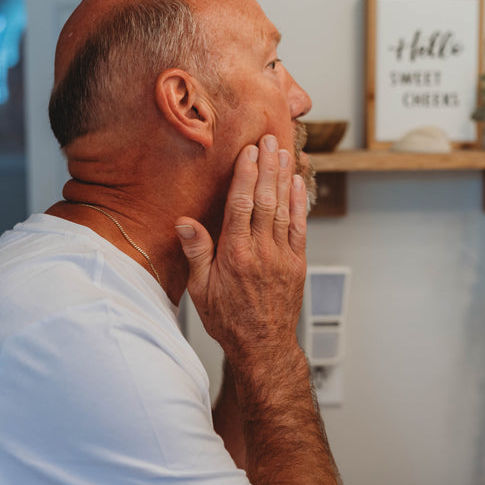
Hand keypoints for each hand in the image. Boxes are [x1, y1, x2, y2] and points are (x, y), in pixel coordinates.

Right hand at [175, 134, 307, 360]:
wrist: (263, 345)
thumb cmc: (228, 319)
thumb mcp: (201, 291)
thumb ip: (196, 253)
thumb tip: (184, 222)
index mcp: (235, 255)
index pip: (241, 205)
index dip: (245, 175)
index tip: (248, 152)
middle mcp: (261, 251)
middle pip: (265, 199)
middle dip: (267, 166)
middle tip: (270, 139)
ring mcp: (282, 256)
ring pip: (283, 208)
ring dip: (284, 177)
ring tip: (284, 152)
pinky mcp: (297, 263)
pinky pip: (299, 227)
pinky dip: (299, 203)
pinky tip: (298, 183)